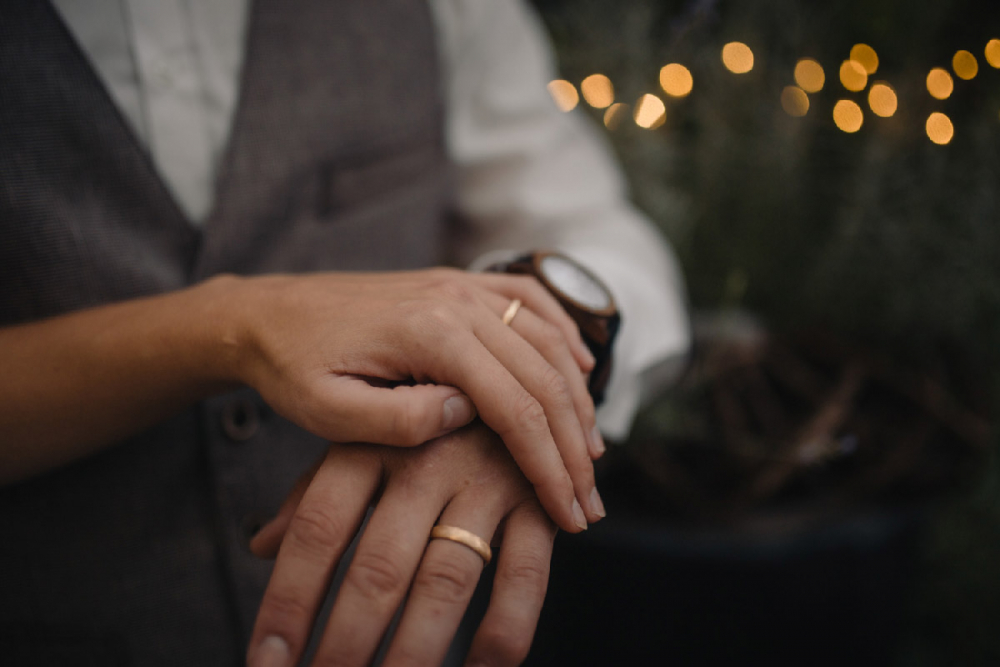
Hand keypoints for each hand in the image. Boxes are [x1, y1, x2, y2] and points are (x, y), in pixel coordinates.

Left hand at [229, 268, 606, 530]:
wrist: (266, 313)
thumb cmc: (291, 368)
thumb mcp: (327, 411)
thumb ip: (398, 419)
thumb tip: (469, 415)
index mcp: (430, 335)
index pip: (516, 406)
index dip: (549, 465)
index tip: (570, 514)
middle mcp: (457, 301)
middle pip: (544, 376)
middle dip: (575, 444)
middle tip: (590, 499)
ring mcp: (460, 287)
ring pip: (547, 339)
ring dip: (577, 397)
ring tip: (591, 452)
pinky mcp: (455, 285)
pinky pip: (528, 299)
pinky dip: (562, 334)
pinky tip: (579, 367)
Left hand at [247, 422, 556, 666]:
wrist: (492, 336)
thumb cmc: (409, 404)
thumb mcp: (351, 432)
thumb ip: (313, 492)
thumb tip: (261, 547)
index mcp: (371, 441)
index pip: (317, 529)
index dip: (288, 602)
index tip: (268, 663)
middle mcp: (427, 457)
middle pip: (378, 567)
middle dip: (347, 643)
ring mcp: (487, 474)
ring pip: (447, 579)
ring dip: (416, 651)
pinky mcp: (537, 494)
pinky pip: (525, 573)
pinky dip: (505, 630)